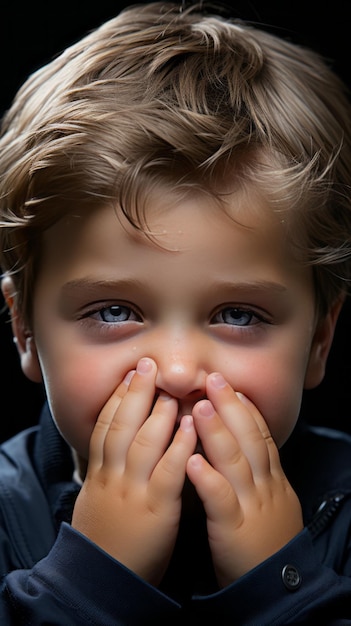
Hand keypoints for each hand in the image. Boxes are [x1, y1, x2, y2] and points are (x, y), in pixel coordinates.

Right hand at [71, 358, 196, 584]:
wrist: (104, 579)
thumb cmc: (105, 539)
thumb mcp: (96, 499)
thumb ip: (106, 471)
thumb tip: (112, 446)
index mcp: (100, 473)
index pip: (106, 426)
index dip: (118, 398)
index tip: (129, 375)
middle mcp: (114, 476)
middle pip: (122, 425)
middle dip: (135, 393)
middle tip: (146, 365)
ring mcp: (134, 490)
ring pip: (143, 443)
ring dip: (158, 413)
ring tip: (170, 388)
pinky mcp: (156, 508)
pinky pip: (168, 471)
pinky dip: (179, 446)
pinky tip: (190, 426)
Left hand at [187, 373, 302, 586]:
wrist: (276, 589)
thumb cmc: (264, 545)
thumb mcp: (269, 503)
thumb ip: (256, 476)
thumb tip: (242, 448)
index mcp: (269, 480)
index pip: (258, 435)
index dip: (245, 408)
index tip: (230, 385)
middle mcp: (263, 486)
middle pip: (248, 439)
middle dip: (231, 406)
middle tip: (213, 378)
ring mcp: (250, 506)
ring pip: (235, 462)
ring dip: (218, 432)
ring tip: (201, 406)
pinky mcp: (234, 529)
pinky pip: (221, 501)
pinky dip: (207, 479)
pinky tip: (191, 461)